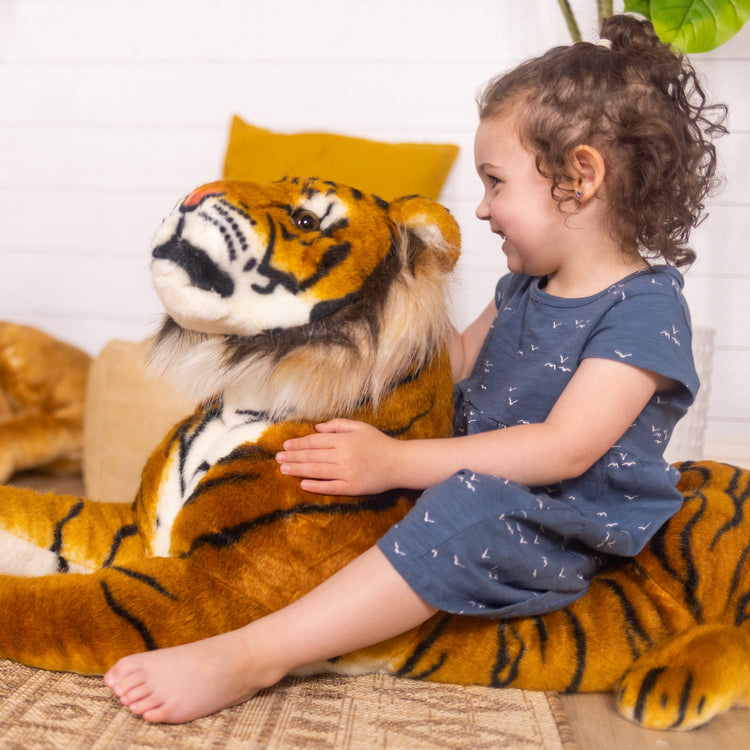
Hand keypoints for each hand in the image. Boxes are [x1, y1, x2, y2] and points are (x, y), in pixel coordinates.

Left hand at [275, 419, 399, 495]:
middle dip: (293, 457)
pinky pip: (330, 487)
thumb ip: (338, 424)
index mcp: (344, 440)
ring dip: (298, 470)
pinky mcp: (352, 488)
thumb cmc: (379, 442)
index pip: (315, 441)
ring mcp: (347, 473)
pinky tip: (303, 484)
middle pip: (312, 456)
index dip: (298, 443)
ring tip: (284, 469)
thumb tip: (316, 428)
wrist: (399, 463)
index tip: (285, 446)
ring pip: (317, 471)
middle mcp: (343, 456)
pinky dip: (315, 486)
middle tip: (277, 458)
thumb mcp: (360, 427)